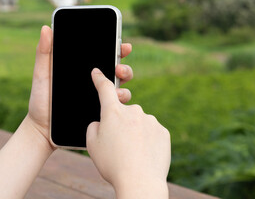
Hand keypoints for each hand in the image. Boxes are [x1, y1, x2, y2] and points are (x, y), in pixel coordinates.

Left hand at [26, 25, 133, 148]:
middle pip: (118, 72)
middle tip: (118, 67)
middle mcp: (95, 84)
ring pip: (120, 90)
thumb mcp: (42, 74)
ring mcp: (99, 100)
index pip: (105, 56)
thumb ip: (44, 52)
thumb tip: (46, 28)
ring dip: (124, 87)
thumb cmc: (40, 99)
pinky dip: (118, 105)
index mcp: (85, 71)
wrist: (40, 129)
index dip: (118, 48)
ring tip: (117, 87)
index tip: (123, 45)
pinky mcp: (100, 116)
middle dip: (125, 67)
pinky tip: (114, 103)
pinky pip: (114, 110)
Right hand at [86, 68, 170, 198]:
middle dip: (119, 123)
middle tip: (117, 144)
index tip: (97, 72)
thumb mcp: (92, 144)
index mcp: (112, 112)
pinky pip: (151, 132)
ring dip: (134, 133)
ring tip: (131, 154)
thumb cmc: (113, 164)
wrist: (140, 182)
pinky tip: (143, 155)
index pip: (104, 88)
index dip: (99, 79)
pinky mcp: (163, 132)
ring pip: (138, 123)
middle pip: (123, 112)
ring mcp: (150, 121)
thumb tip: (102, 122)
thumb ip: (94, 126)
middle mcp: (133, 111)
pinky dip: (147, 141)